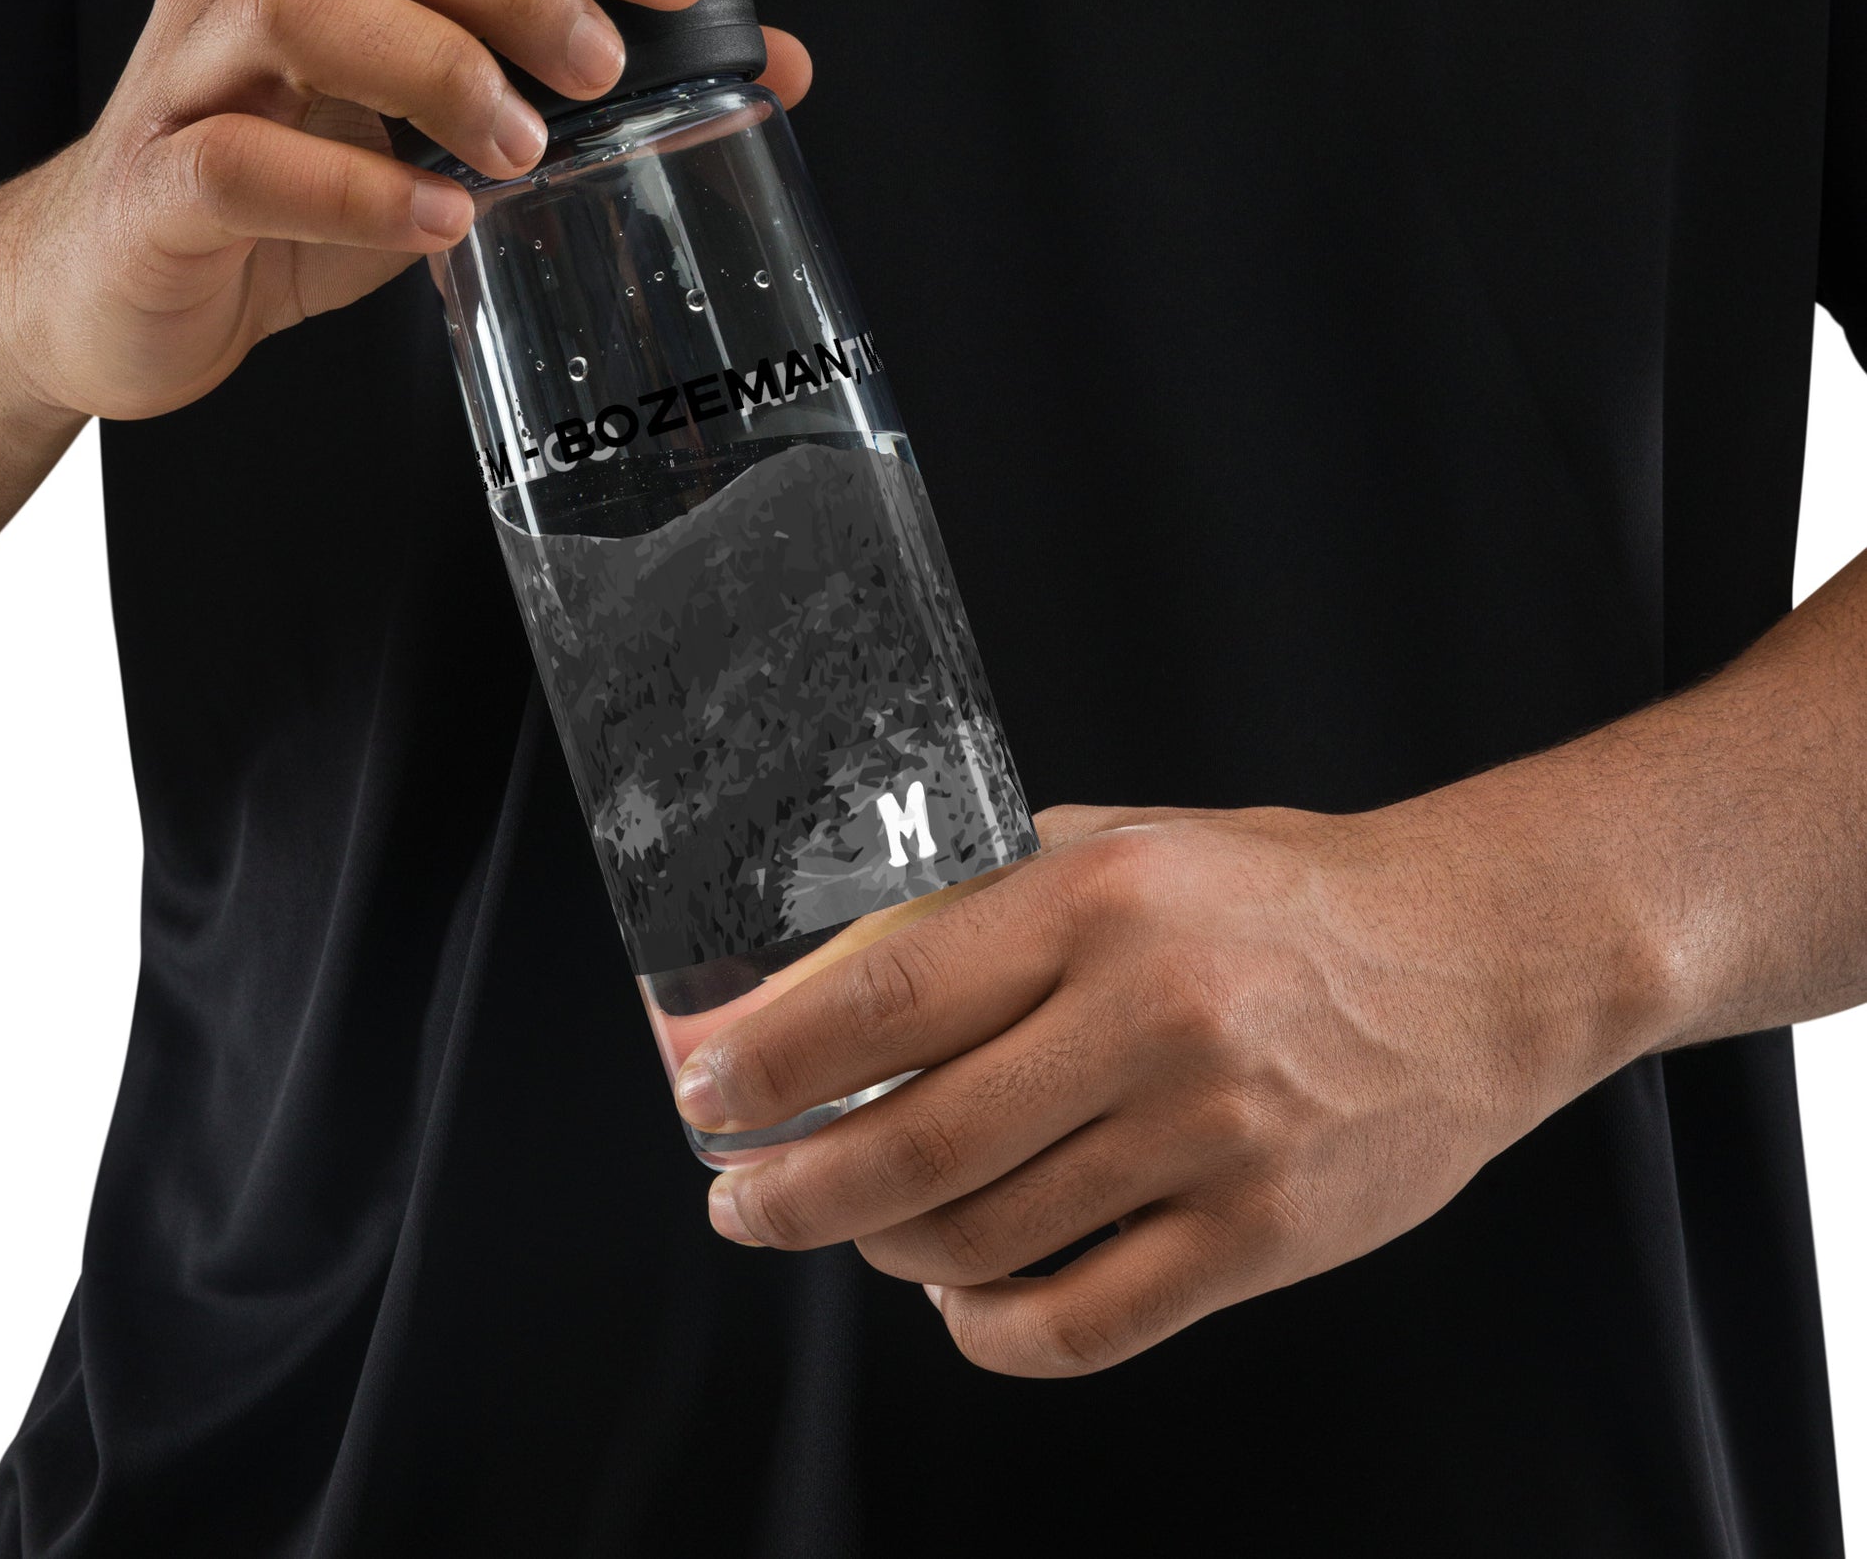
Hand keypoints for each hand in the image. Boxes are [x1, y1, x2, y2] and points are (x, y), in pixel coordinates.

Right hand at [0, 0, 811, 424]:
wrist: (119, 292)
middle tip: (601, 66)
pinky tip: (437, 225)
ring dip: (436, 67)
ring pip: (302, 8)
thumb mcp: (444, 140)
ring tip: (524, 149)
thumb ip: (575, 98)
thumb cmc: (289, 200)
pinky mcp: (157, 184)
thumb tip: (772, 69)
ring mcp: (194, 76)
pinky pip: (241, 161)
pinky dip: (351, 191)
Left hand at [675, 797, 1667, 1376]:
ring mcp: (1210, 1140)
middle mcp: (1149, 1020)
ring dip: (883, 1249)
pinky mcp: (1260, 1238)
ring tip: (857, 1225)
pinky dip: (989, 1328)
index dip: (772, 1060)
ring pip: (982, 1241)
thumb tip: (830, 970)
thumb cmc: (1276, 895)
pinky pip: (1082, 1325)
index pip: (889, 997)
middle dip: (790, 1189)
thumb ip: (986, 900)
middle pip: (915, 1143)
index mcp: (1101, 903)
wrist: (1469, 962)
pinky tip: (960, 1298)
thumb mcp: (1125, 846)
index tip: (705, 1095)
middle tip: (739, 1198)